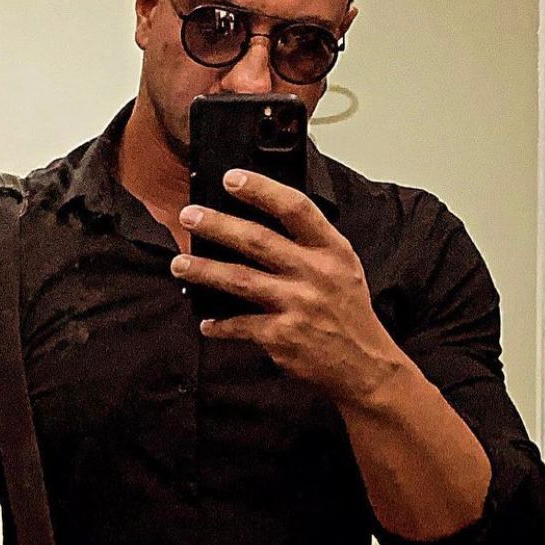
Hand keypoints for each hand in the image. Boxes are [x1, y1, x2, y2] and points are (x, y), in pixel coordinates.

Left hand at [171, 169, 405, 405]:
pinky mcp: (281, 336)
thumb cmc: (349, 315)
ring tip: (180, 264)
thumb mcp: (344, 268)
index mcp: (331, 250)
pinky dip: (220, 324)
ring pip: (239, 279)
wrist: (364, 365)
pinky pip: (240, 325)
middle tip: (189, 216)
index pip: (295, 208)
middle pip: (257, 240)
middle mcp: (314, 273)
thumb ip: (313, 245)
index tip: (231, 179)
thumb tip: (267, 222)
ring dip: (204, 270)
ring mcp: (296, 304)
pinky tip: (207, 322)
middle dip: (218, 225)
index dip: (261, 190)